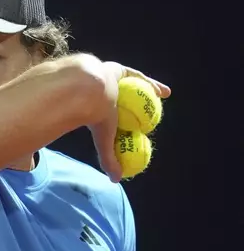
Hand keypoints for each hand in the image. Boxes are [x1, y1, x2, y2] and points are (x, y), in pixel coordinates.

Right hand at [88, 62, 170, 181]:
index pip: (117, 117)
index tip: (141, 129)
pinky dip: (152, 84)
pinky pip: (138, 77)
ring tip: (163, 98)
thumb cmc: (94, 115)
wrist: (86, 90)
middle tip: (153, 113)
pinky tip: (165, 92)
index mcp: (98, 109)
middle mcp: (103, 94)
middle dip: (140, 104)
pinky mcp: (116, 70)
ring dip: (149, 92)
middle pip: (126, 100)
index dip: (130, 122)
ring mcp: (109, 80)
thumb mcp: (105, 139)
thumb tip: (115, 180)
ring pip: (133, 87)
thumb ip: (108, 157)